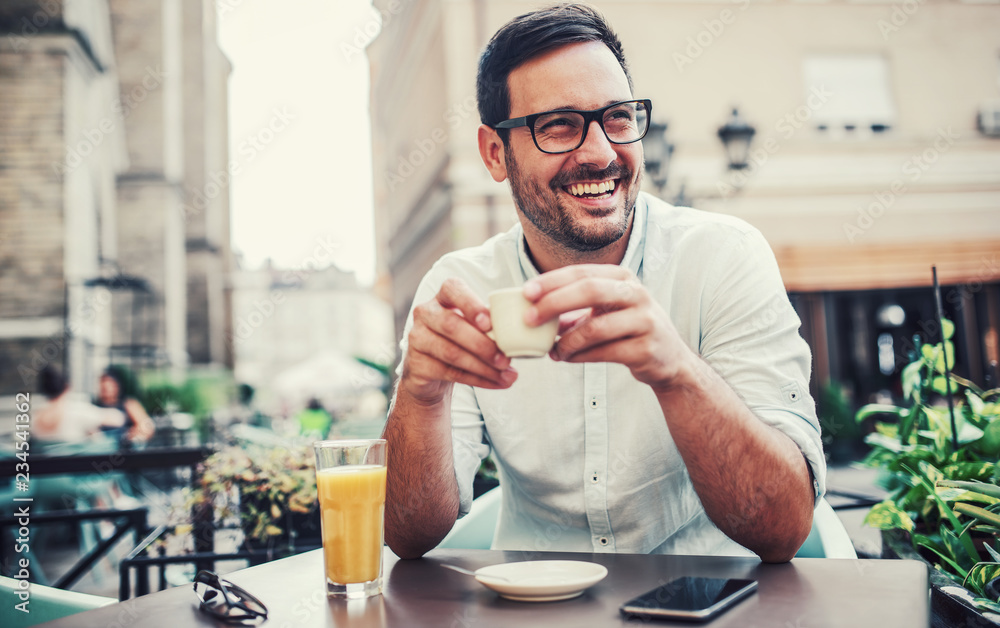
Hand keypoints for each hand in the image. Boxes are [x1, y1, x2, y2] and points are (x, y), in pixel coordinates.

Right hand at [400, 278, 516, 404]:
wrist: (433, 372)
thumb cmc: (462, 342)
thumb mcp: (475, 327)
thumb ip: (492, 325)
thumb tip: (521, 336)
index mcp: (443, 297)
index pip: (452, 288)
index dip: (470, 305)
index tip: (489, 323)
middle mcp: (425, 313)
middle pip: (451, 325)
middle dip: (482, 344)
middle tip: (506, 359)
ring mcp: (417, 338)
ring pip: (451, 353)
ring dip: (483, 367)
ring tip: (506, 375)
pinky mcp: (416, 364)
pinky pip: (449, 373)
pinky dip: (477, 380)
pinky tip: (496, 383)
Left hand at [523, 265, 693, 390]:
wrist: (670, 359)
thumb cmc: (628, 329)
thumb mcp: (607, 309)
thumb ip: (574, 307)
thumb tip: (533, 308)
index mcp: (623, 278)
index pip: (582, 272)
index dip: (552, 281)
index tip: (526, 292)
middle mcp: (636, 294)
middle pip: (589, 290)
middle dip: (554, 303)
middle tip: (529, 318)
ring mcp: (644, 321)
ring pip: (596, 327)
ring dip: (566, 341)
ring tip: (552, 349)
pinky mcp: (646, 349)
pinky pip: (604, 353)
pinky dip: (580, 356)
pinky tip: (567, 358)